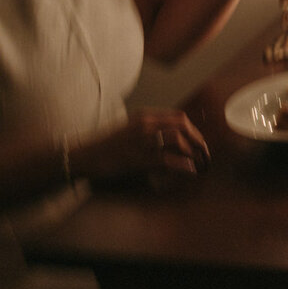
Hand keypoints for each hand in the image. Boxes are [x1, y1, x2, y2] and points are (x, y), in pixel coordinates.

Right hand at [71, 109, 210, 189]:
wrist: (81, 155)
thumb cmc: (105, 147)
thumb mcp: (130, 131)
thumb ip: (150, 131)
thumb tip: (172, 140)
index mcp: (144, 116)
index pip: (179, 117)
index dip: (194, 130)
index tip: (200, 143)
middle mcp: (145, 124)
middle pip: (183, 125)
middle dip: (199, 140)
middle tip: (206, 154)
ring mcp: (141, 140)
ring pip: (178, 140)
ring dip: (194, 152)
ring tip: (201, 164)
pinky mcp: (137, 158)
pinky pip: (167, 160)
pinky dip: (183, 166)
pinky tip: (190, 172)